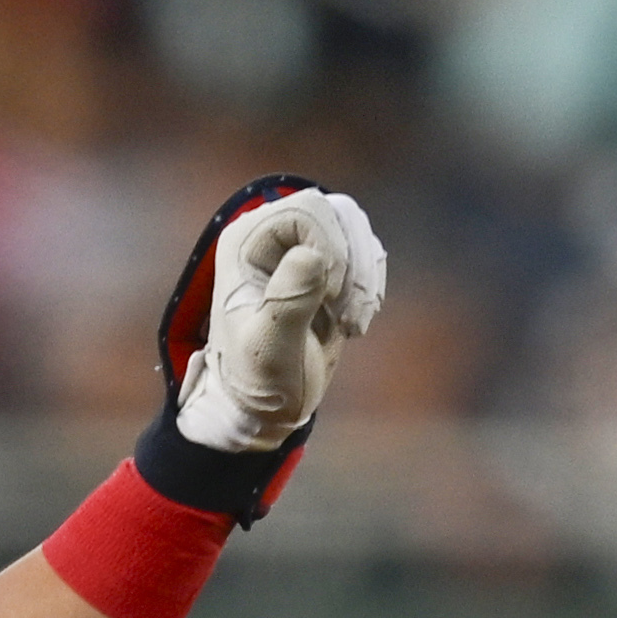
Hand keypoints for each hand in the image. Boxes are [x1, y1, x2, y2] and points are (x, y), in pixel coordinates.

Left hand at [169, 185, 383, 453]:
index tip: (327, 298)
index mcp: (245, 241)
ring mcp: (301, 244)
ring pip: (357, 229)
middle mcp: (271, 234)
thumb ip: (288, 302)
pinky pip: (367, 251)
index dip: (330, 249)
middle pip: (340, 213)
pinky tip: (354, 324)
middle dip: (354, 266)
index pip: (307, 210)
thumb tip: (312, 255)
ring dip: (366, 278)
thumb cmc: (257, 382)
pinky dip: (371, 286)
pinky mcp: (327, 265)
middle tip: (345, 317)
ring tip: (351, 324)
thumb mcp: (270, 350)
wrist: (266, 407)